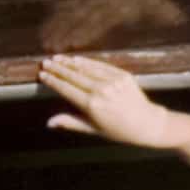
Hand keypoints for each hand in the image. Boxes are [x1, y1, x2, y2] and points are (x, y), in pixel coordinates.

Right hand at [38, 54, 176, 149]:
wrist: (147, 124)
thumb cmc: (118, 130)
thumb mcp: (93, 130)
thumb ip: (71, 122)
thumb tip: (49, 122)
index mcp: (92, 106)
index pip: (66, 89)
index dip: (53, 81)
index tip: (42, 75)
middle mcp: (101, 91)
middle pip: (73, 76)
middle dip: (57, 69)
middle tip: (45, 63)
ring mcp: (113, 82)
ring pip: (86, 69)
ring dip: (69, 62)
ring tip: (57, 58)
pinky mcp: (123, 75)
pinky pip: (101, 66)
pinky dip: (87, 62)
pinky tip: (76, 59)